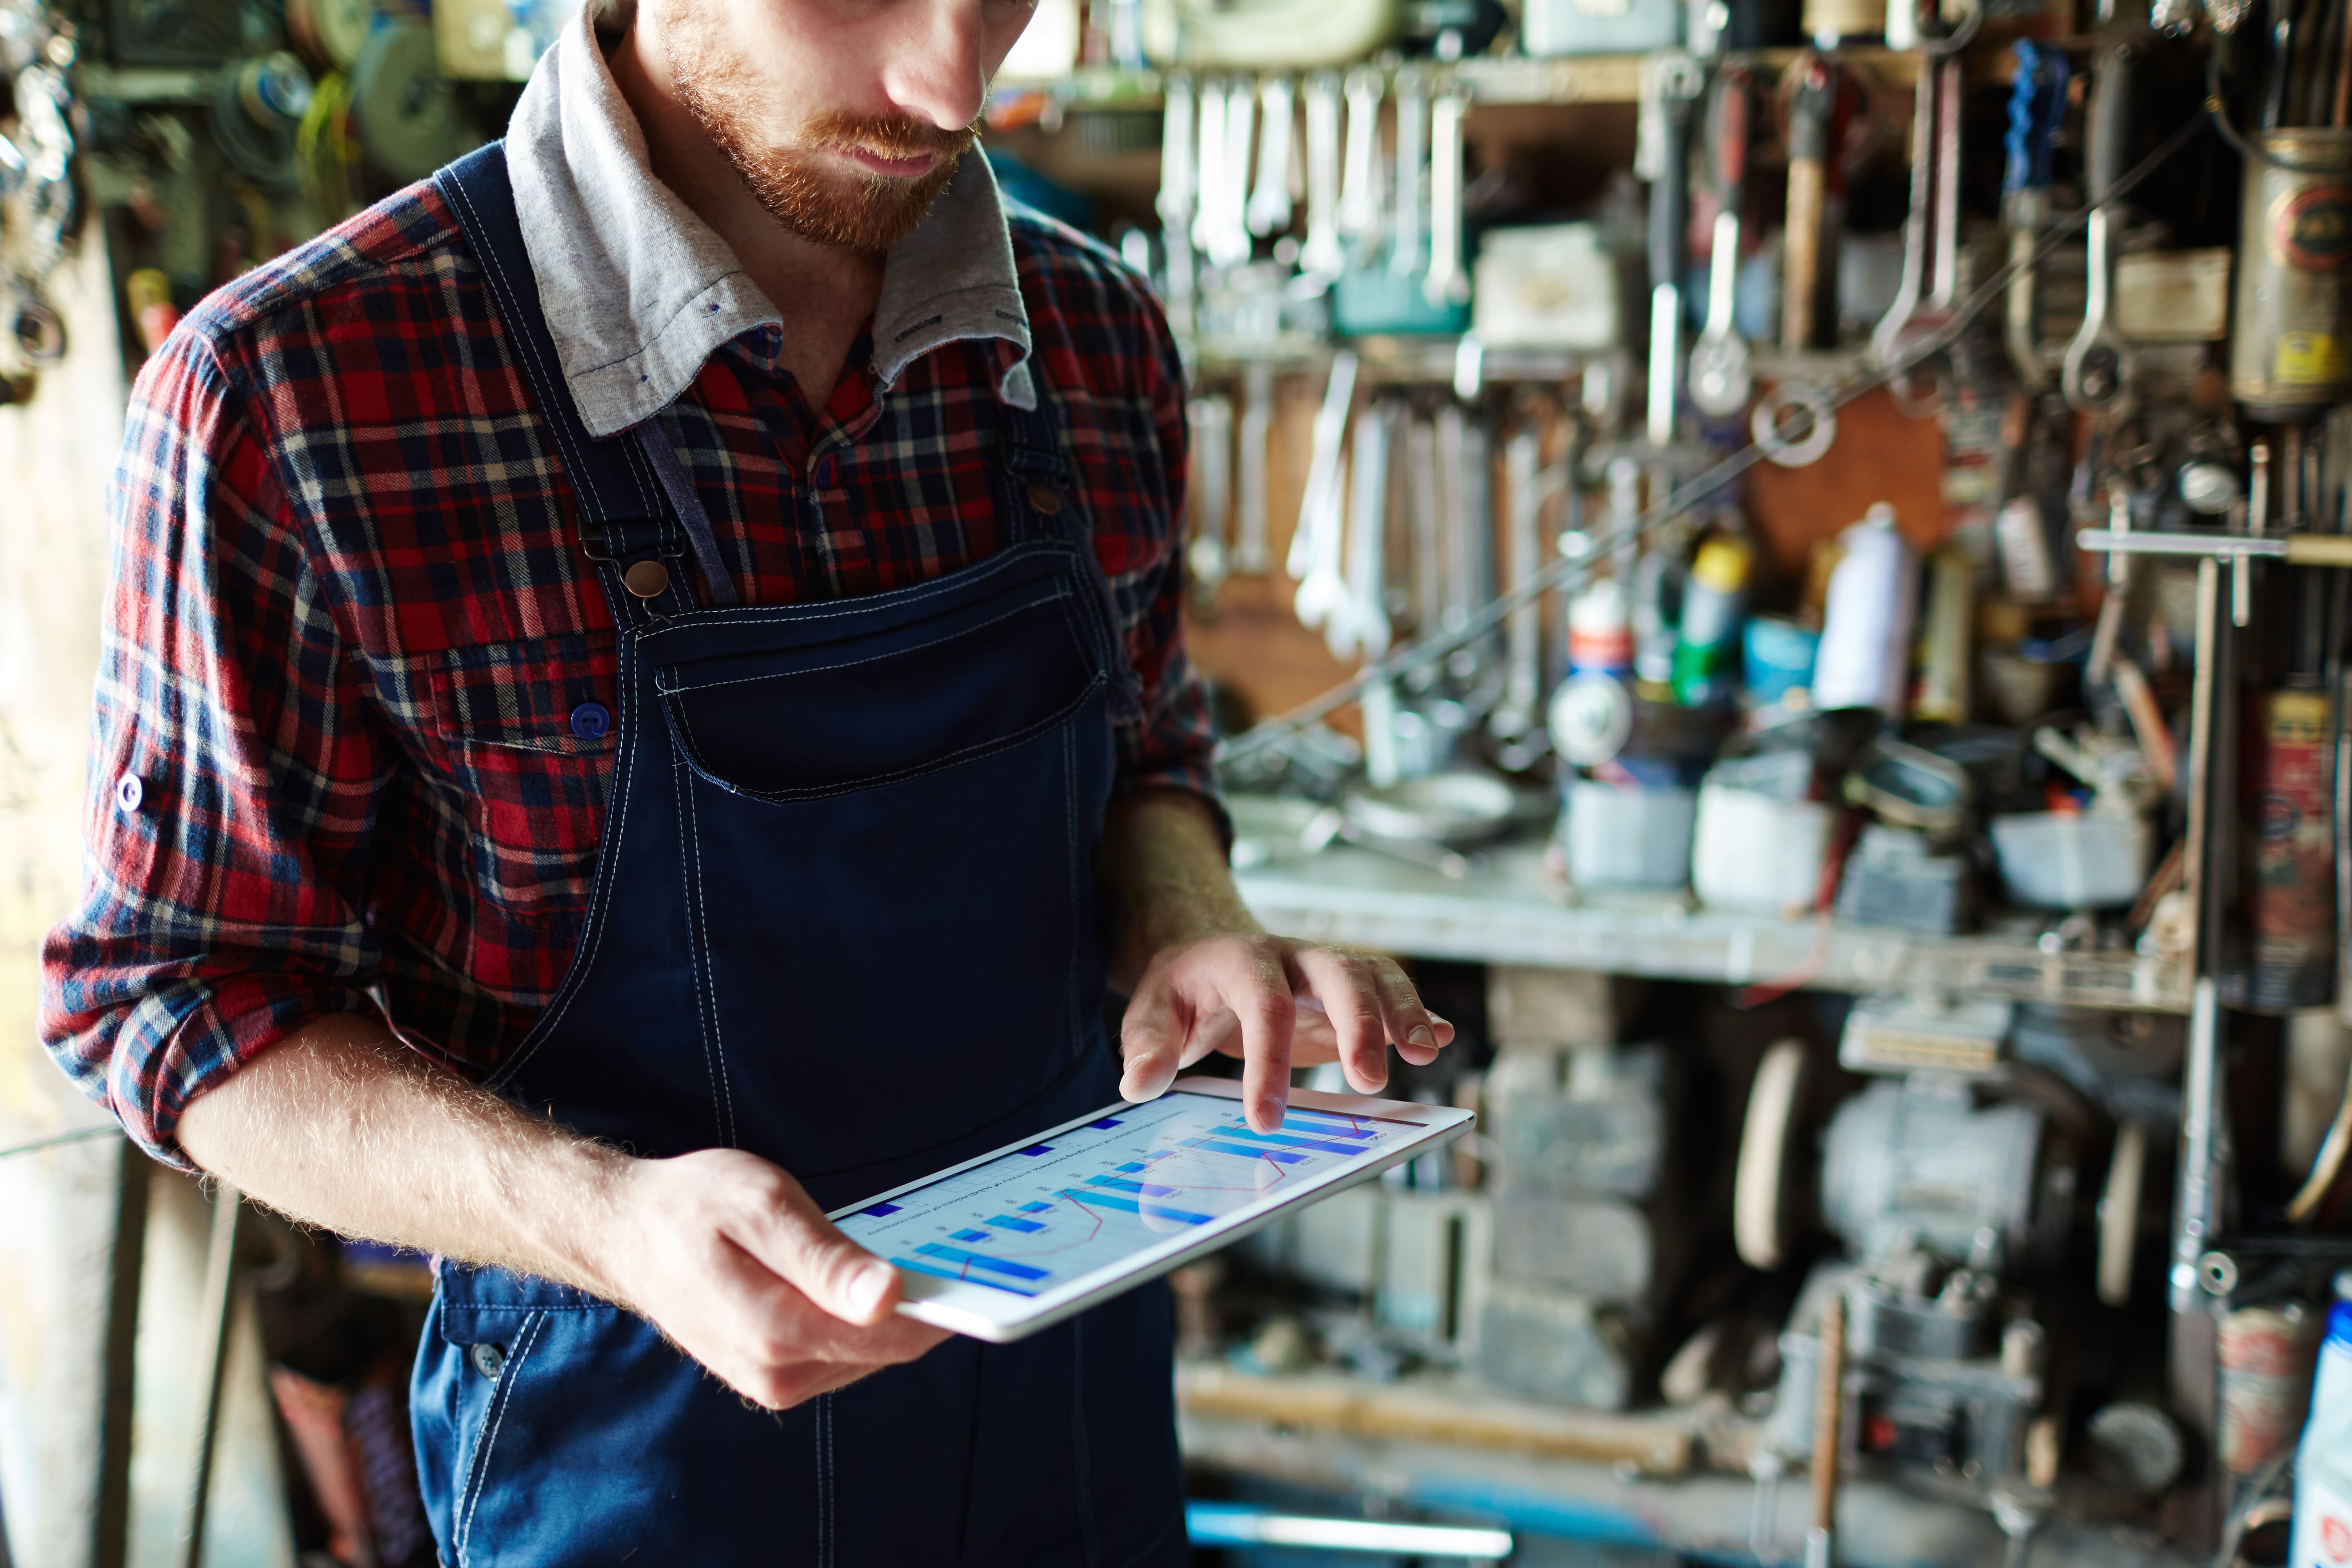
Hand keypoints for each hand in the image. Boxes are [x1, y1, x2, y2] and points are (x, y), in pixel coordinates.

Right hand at [594, 1148, 948, 1408]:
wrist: (629, 1234)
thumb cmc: (693, 1206)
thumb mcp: (762, 1207)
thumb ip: (825, 1258)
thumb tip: (888, 1297)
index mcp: (777, 1332)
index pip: (895, 1335)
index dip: (944, 1305)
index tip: (981, 1268)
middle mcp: (779, 1374)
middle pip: (890, 1347)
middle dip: (923, 1304)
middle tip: (950, 1247)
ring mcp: (776, 1382)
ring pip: (871, 1352)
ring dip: (891, 1311)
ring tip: (898, 1255)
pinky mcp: (776, 1377)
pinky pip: (845, 1353)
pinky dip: (864, 1319)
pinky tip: (861, 1280)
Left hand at [1116, 934, 1455, 1131]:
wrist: (1206, 958)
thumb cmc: (1181, 994)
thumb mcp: (1150, 1013)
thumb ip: (1147, 1047)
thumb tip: (1139, 1085)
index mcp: (1241, 960)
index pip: (1263, 1004)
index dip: (1268, 1061)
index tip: (1265, 1120)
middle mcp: (1293, 957)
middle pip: (1338, 973)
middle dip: (1360, 1022)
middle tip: (1370, 1082)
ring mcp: (1326, 969)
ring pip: (1376, 975)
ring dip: (1404, 1013)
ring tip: (1426, 1056)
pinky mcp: (1349, 992)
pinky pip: (1391, 992)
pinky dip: (1420, 1014)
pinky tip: (1441, 1040)